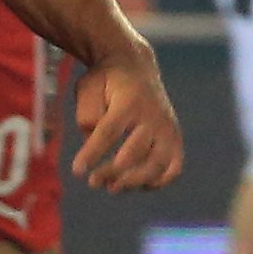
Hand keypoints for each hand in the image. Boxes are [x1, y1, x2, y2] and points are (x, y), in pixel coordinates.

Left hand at [69, 43, 183, 192]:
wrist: (136, 66)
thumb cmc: (105, 81)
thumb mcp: (88, 88)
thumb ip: (88, 115)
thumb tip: (92, 141)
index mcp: (129, 100)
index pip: (110, 131)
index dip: (93, 153)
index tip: (77, 171)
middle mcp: (153, 115)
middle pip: (134, 152)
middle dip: (112, 171)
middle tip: (92, 181)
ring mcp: (167, 128)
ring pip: (157, 164)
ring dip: (134, 181)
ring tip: (112, 187)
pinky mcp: (175, 138)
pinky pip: (173, 167)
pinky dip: (158, 181)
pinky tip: (137, 186)